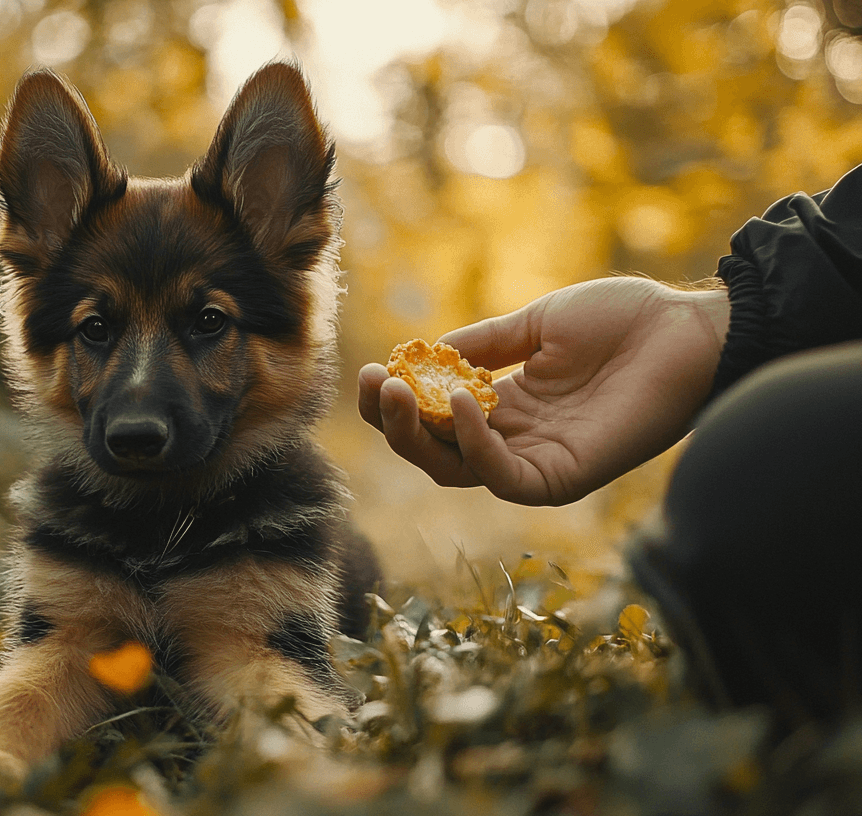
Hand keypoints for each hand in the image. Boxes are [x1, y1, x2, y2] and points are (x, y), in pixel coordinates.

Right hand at [359, 277, 729, 505]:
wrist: (689, 329)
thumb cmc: (623, 320)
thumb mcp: (536, 323)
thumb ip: (481, 345)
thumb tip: (423, 354)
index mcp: (505, 405)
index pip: (432, 419)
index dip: (395, 400)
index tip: (373, 369)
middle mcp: (515, 439)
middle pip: (433, 452)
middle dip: (391, 422)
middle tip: (373, 382)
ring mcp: (537, 460)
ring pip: (456, 471)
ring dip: (416, 436)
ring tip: (395, 390)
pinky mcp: (564, 476)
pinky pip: (503, 477)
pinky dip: (474, 446)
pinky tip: (458, 403)